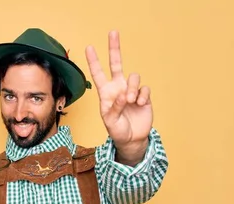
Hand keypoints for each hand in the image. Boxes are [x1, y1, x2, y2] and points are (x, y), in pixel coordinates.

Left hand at [85, 31, 152, 151]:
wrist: (132, 139)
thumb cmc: (117, 130)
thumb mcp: (110, 122)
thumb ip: (114, 108)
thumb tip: (123, 95)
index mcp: (106, 93)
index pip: (98, 74)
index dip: (94, 61)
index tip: (89, 48)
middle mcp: (118, 88)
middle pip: (116, 64)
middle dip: (114, 48)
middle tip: (113, 33)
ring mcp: (131, 91)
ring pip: (133, 77)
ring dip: (132, 88)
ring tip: (130, 101)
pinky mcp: (143, 96)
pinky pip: (144, 89)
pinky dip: (142, 95)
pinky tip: (139, 104)